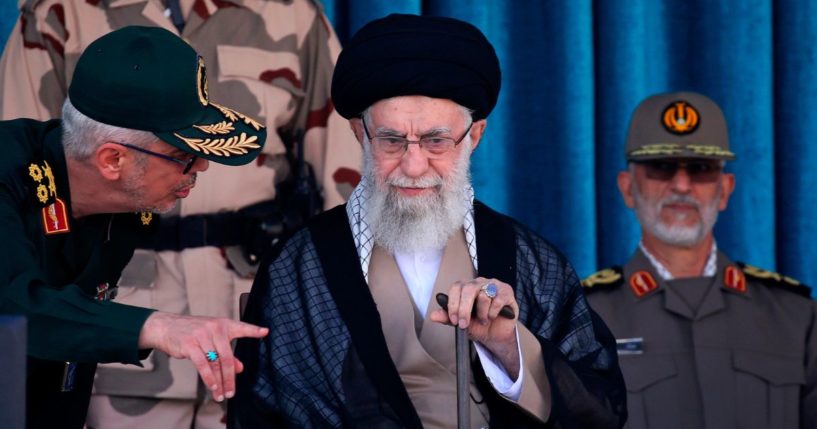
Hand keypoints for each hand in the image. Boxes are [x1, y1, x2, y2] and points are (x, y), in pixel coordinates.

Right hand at [138, 312, 268, 401]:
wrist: (167, 327)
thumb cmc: (193, 333)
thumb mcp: (212, 339)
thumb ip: (227, 353)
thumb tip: (240, 368)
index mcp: (224, 324)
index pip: (242, 327)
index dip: (254, 330)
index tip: (265, 332)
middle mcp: (215, 328)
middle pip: (228, 357)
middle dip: (231, 377)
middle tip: (232, 391)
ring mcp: (202, 335)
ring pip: (215, 363)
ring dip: (219, 382)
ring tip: (222, 394)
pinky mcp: (190, 344)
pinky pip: (203, 365)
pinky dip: (208, 378)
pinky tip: (212, 387)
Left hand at [429, 277, 520, 377]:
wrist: (496, 334)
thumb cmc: (478, 325)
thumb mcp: (461, 323)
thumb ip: (448, 318)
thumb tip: (433, 315)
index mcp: (465, 287)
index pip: (456, 287)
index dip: (453, 304)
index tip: (453, 320)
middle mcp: (479, 283)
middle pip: (468, 289)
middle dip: (464, 310)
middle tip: (464, 324)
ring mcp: (493, 285)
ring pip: (483, 296)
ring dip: (482, 314)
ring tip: (483, 320)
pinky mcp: (506, 291)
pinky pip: (497, 300)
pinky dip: (493, 313)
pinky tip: (493, 316)